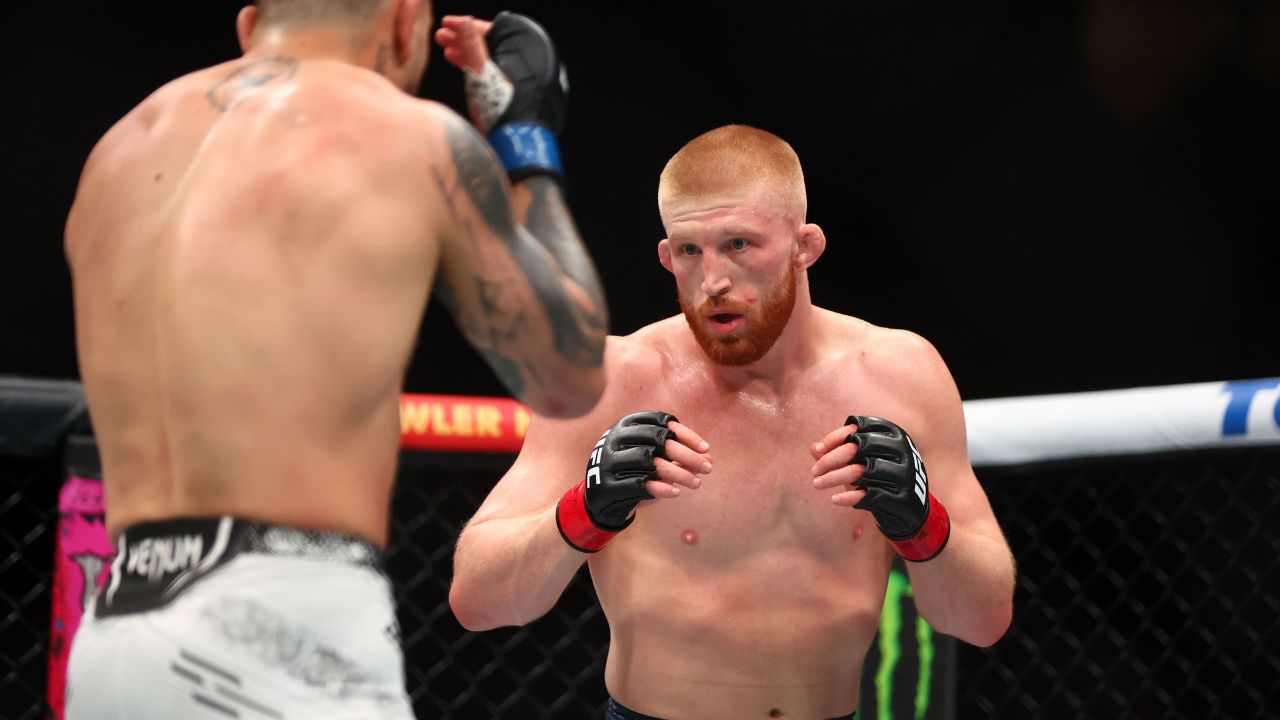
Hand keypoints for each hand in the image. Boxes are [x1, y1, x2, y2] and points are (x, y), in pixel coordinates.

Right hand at [439, 12, 568, 179]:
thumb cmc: (502, 110)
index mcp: (523, 54)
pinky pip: (489, 72)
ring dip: (465, 52)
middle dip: (463, 38)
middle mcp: (523, 65)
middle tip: (440, 36)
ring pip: (488, 58)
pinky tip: (456, 63)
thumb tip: (464, 21)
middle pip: (490, 43)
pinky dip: (472, 66)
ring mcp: (516, 80)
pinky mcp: (509, 94)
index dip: (467, 25)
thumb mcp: (481, 74)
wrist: (513, 146)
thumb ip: (472, 46)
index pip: (493, 29)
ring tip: (444, 49)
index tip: (446, 23)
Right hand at [556, 411, 710, 552]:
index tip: (705, 449)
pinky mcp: (608, 484)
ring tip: (697, 483)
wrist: (601, 498)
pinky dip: (661, 488)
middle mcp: (615, 438)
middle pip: (658, 441)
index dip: (685, 434)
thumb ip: (680, 456)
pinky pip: (639, 484)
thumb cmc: (634, 472)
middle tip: (707, 468)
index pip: (660, 422)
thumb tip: (710, 458)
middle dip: (687, 455)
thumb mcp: (656, 460)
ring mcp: (609, 460)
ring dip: (678, 474)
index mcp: (625, 424)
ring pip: (650, 462)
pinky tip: (677, 492)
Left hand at [811, 415, 949, 561]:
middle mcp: (903, 450)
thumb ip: (839, 453)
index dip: (837, 436)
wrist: (909, 509)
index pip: (861, 427)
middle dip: (831, 459)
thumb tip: (812, 448)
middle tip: (813, 471)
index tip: (819, 450)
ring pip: (862, 471)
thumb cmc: (880, 478)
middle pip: (859, 447)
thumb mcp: (861, 462)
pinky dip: (849, 497)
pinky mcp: (902, 496)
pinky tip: (835, 499)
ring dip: (834, 478)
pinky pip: (870, 495)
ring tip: (817, 484)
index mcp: (895, 434)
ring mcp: (905, 473)